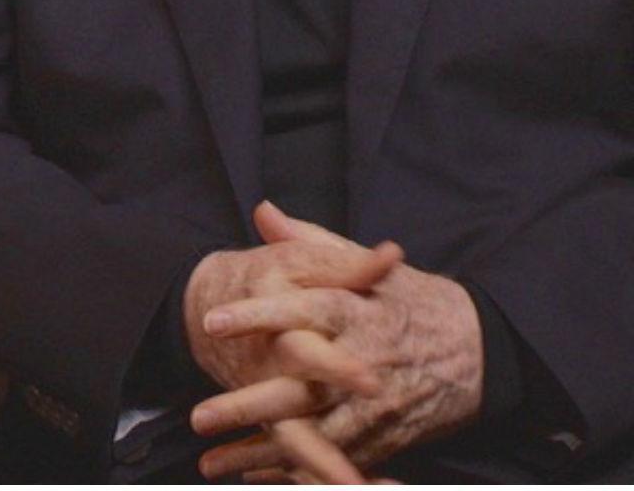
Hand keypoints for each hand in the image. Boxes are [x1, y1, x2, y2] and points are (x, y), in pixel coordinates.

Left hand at [193, 204, 482, 478]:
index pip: (300, 310)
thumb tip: (263, 212)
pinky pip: (335, 459)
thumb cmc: (411, 300)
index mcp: (356, 311)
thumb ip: (310, 242)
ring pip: (312, 436)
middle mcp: (363, 362)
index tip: (212, 321)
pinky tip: (253, 475)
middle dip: (247, 405)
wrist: (479, 349)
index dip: (257, 315)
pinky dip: (295, 471)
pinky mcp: (385, 438)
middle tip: (198, 416)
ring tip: (209, 463)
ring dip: (260, 452)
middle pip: (300, 388)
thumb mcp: (367, 265)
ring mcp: (375, 407)